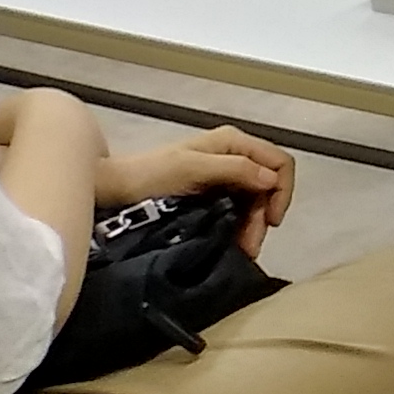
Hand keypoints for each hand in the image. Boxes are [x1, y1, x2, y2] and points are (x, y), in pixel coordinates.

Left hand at [93, 124, 292, 253]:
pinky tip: (233, 243)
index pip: (279, 162)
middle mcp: (233, 156)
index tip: (271, 221)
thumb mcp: (192, 169)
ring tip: (242, 250)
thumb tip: (272, 179)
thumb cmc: (149, 176)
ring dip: (253, 226)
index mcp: (234, 142)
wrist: (111, 189)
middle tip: (251, 246)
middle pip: (268, 185)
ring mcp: (223, 175)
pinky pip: (237, 209)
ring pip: (255, 200)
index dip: (282, 191)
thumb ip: (234, 169)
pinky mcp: (211, 194)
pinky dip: (239, 227)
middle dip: (264, 215)